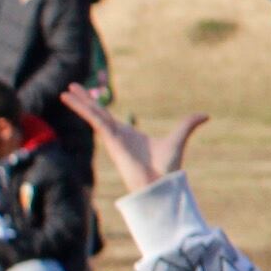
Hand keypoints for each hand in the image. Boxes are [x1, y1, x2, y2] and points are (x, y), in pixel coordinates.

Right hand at [65, 85, 203, 196]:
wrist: (160, 183)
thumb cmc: (167, 166)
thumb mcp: (179, 138)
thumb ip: (188, 124)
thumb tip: (206, 115)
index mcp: (128, 134)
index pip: (108, 116)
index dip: (98, 106)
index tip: (88, 96)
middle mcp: (117, 135)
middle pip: (96, 113)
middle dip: (83, 101)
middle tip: (70, 88)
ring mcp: (113, 137)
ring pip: (93, 115)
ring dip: (79, 103)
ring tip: (64, 91)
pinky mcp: (112, 140)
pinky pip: (96, 121)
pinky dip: (84, 110)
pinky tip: (72, 100)